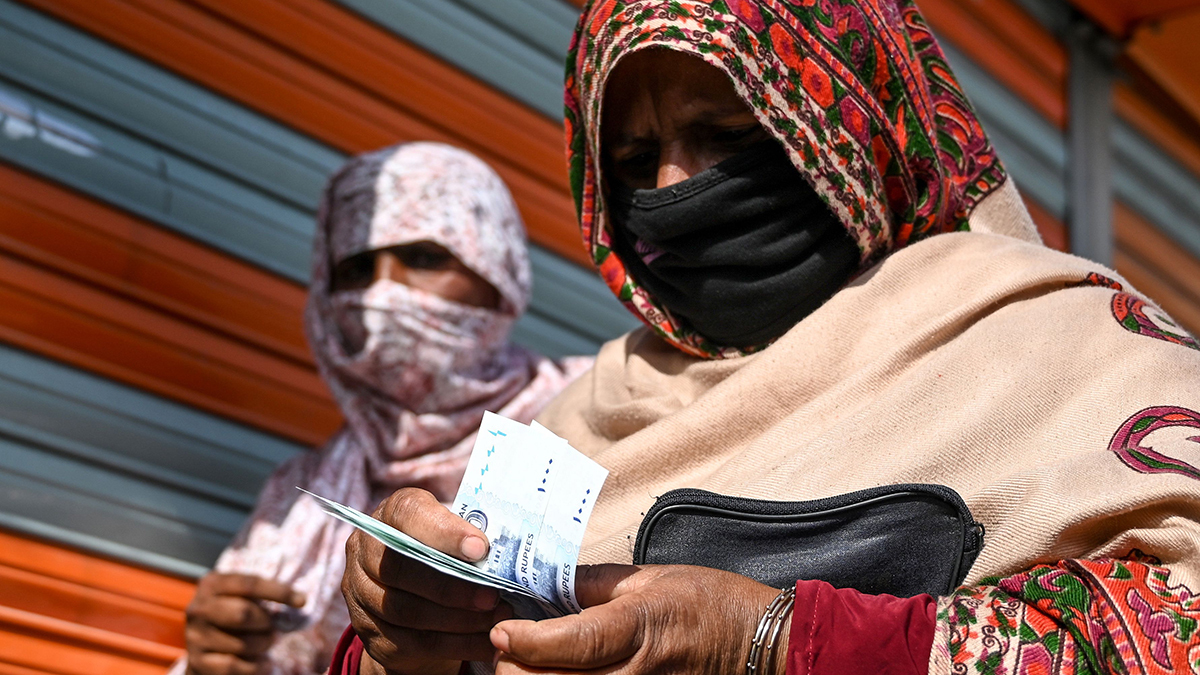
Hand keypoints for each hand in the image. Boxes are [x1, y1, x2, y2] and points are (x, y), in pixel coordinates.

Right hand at [184, 572, 305, 674]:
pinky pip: (235, 666)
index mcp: (211, 584)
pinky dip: (255, 666)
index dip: (278, 592)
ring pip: (242, 643)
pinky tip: (261, 662)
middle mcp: (198, 608)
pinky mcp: (197, 662)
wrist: (205, 648)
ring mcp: (195, 636)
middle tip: (272, 628)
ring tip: (264, 644)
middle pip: (244, 614)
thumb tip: (299, 600)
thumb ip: (263, 596)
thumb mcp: (244, 598)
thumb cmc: (235, 616)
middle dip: (266, 623)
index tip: (302, 601)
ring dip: (262, 646)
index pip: (249, 584)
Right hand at [342, 488, 512, 674]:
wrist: (420, 599)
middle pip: (399, 568)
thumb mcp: (453, 535)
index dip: (443, 532)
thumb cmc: (445, 554)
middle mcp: (366, 551)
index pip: (408, 514)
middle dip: (451, 586)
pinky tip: (486, 642)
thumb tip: (507, 550)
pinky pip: (413, 642)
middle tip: (493, 596)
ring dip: (457, 620)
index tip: (480, 549)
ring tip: (495, 619)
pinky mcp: (371, 634)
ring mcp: (361, 595)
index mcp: (390, 515)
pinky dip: (456, 644)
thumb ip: (468, 536)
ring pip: (405, 611)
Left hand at [490, 565, 787, 674]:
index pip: (573, 643)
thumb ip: (594, 583)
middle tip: (502, 652)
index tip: (499, 631)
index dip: (527, 643)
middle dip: (516, 672)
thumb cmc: (710, 604)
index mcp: (641, 624)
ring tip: (522, 668)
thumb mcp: (653, 577)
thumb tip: (546, 582)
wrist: (761, 643)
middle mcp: (640, 671)